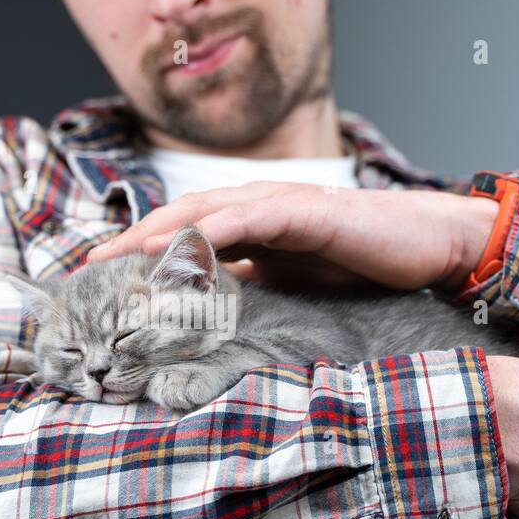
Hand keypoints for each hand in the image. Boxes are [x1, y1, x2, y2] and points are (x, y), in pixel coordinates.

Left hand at [86, 181, 497, 291]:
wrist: (427, 244)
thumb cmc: (363, 262)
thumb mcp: (294, 283)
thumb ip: (252, 288)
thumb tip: (208, 315)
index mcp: (251, 224)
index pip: (183, 235)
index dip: (141, 252)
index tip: (101, 279)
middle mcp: (257, 206)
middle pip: (180, 217)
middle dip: (133, 239)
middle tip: (91, 266)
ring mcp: (281, 203)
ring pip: (207, 210)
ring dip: (161, 229)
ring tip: (120, 252)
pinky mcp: (307, 211)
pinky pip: (252, 215)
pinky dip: (214, 227)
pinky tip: (184, 242)